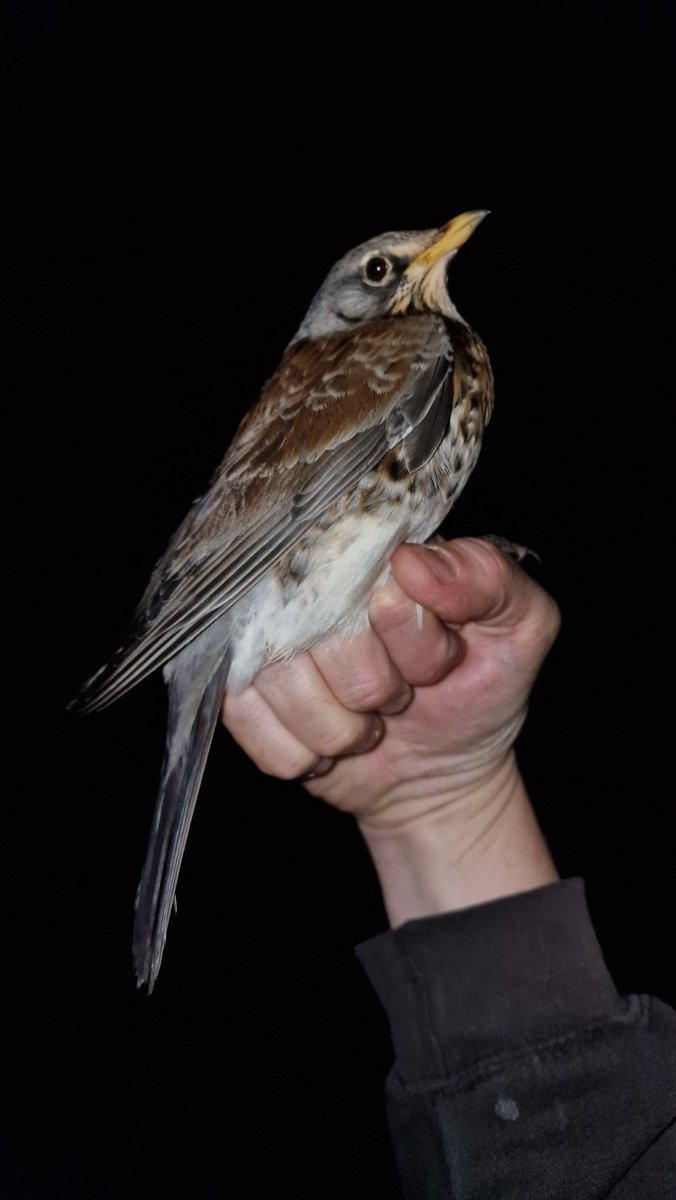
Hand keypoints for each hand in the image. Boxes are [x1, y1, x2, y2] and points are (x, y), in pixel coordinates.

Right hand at [223, 537, 560, 917]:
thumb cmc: (480, 688)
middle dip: (377, 688)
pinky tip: (327, 746)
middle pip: (320, 633)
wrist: (441, 773)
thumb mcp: (521, 626)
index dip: (412, 636)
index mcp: (377, 552)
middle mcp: (311, 583)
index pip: (372, 578)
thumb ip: (488, 579)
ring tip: (366, 721)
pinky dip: (300, 752)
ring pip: (280, 681)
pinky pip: (249, 721)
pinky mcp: (239, 689)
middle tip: (402, 695)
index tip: (444, 661)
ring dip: (338, 727)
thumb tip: (410, 562)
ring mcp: (267, 636)